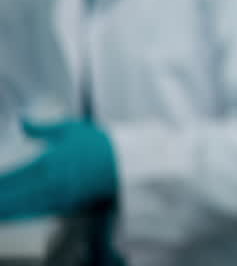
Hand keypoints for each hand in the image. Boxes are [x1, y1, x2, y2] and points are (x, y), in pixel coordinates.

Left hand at [0, 120, 117, 219]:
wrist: (126, 162)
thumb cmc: (99, 144)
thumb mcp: (70, 128)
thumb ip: (41, 127)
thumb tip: (21, 120)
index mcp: (46, 163)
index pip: (13, 178)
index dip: (0, 184)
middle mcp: (50, 183)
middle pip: (15, 197)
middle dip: (2, 199)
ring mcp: (58, 196)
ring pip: (25, 207)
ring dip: (9, 209)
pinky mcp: (68, 204)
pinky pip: (40, 211)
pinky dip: (25, 213)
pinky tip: (16, 214)